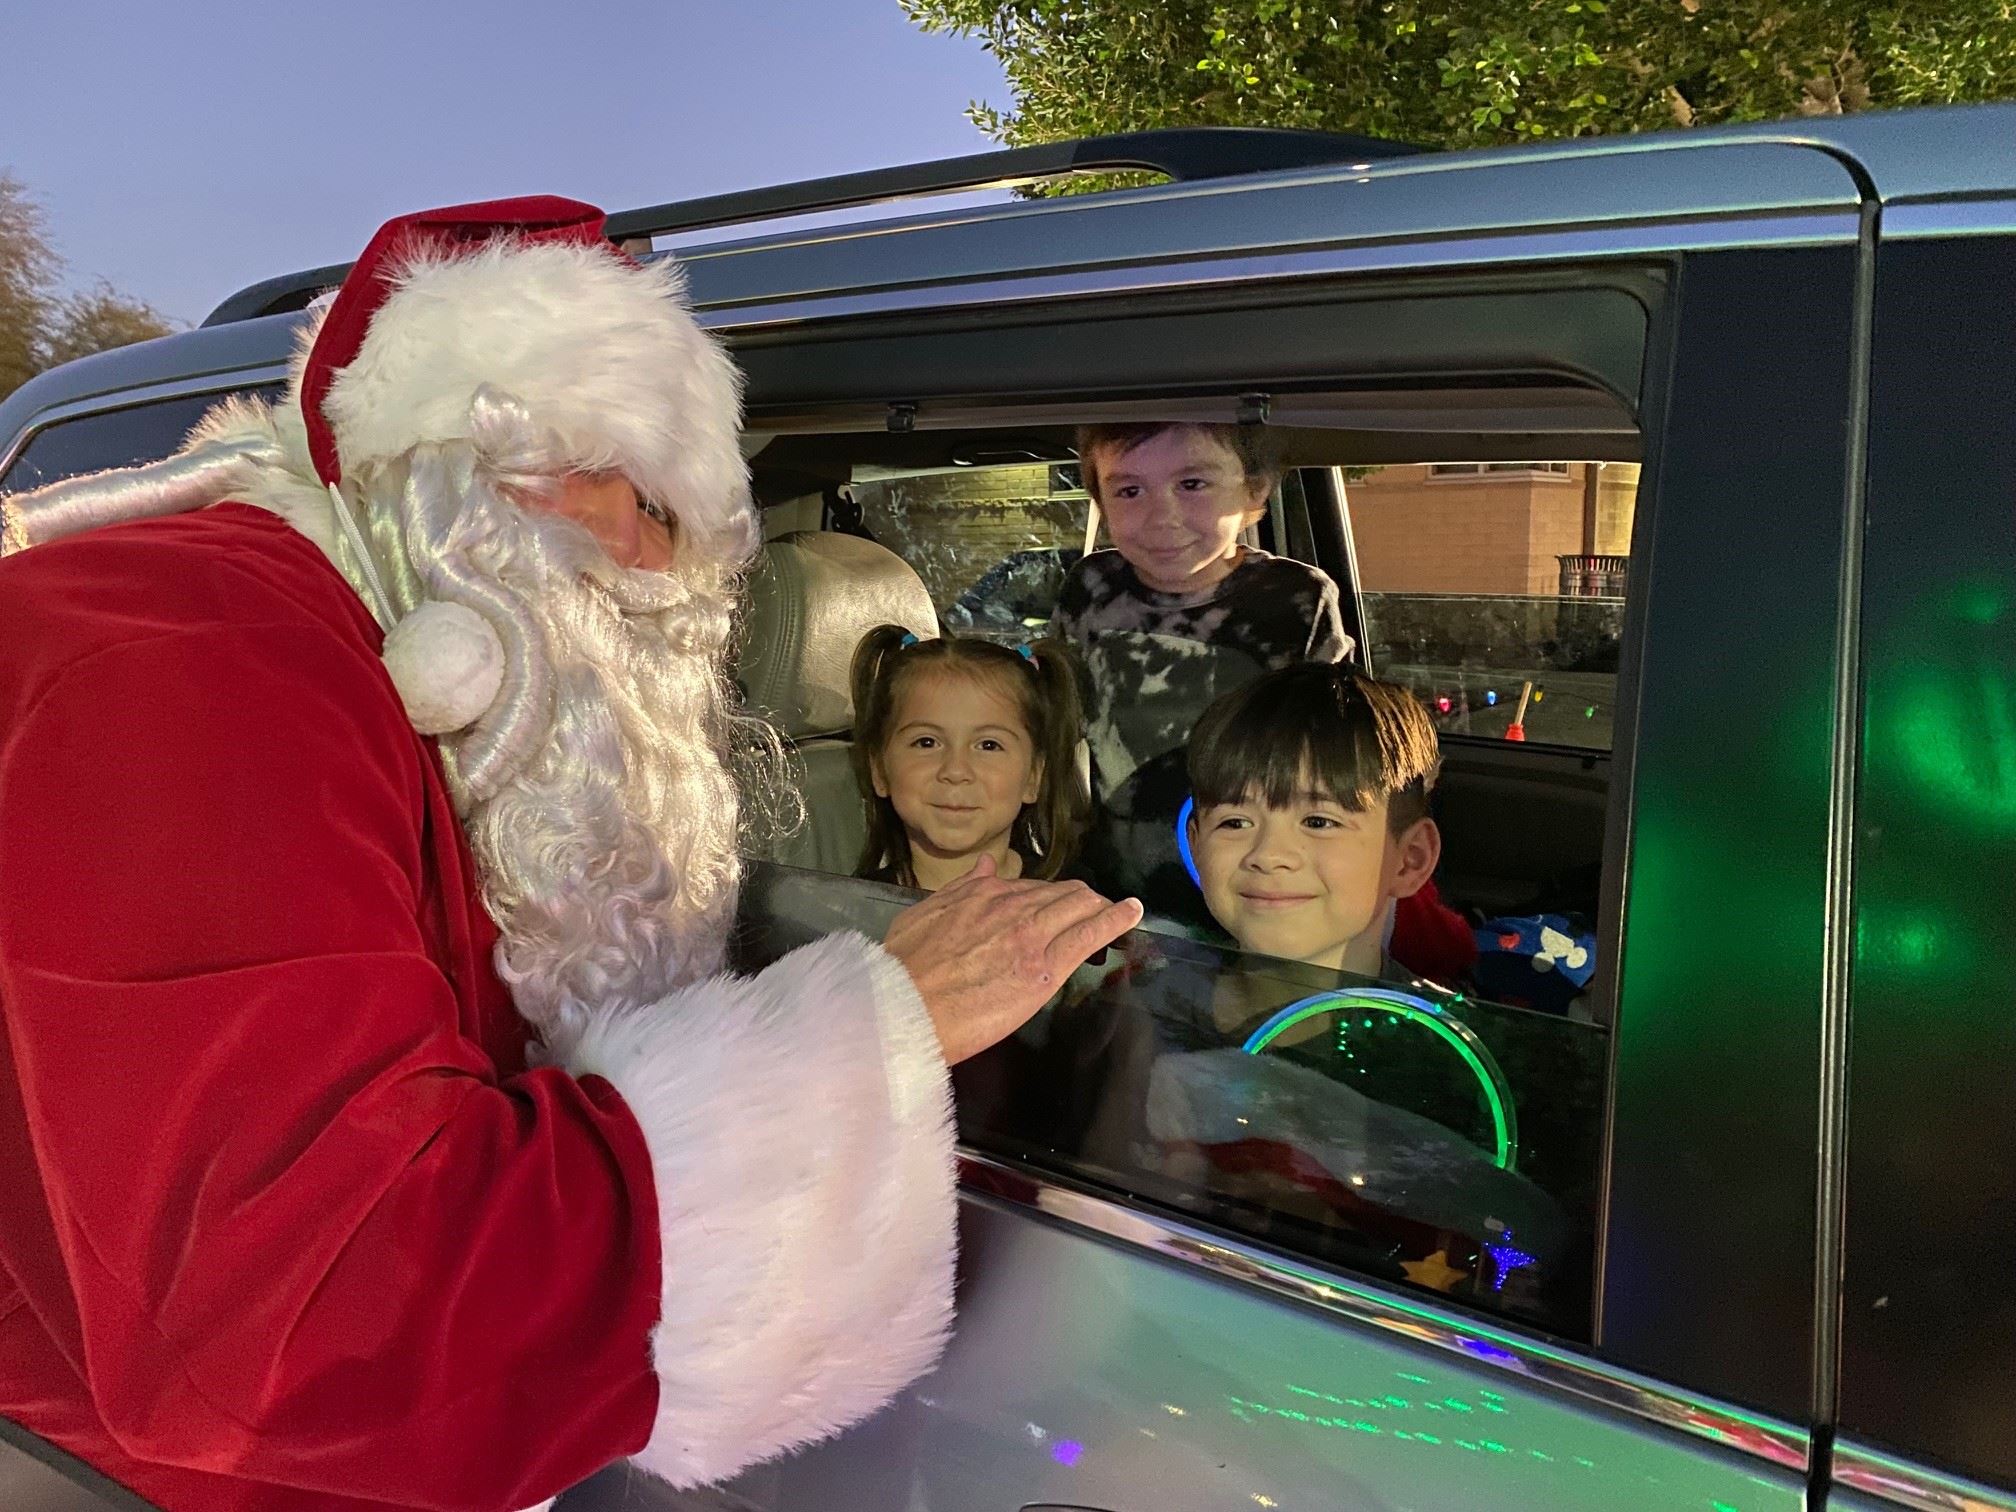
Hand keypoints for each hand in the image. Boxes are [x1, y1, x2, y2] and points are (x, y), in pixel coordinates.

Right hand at [882, 855, 1143, 1064]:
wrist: (905, 1006)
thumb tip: (987, 866)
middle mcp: (1012, 906)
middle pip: (1062, 893)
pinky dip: (1116, 919)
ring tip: (1116, 912)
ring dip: (1101, 906)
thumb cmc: (905, 968)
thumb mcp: (924, 913)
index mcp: (983, 893)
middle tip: (1091, 912)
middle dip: (1080, 900)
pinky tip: (1133, 913)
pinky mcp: (1047, 966)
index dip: (1047, 899)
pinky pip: (1090, 933)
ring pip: (1080, 906)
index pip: (1029, 888)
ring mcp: (1032, 934)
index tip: (1055, 908)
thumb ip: (960, 889)